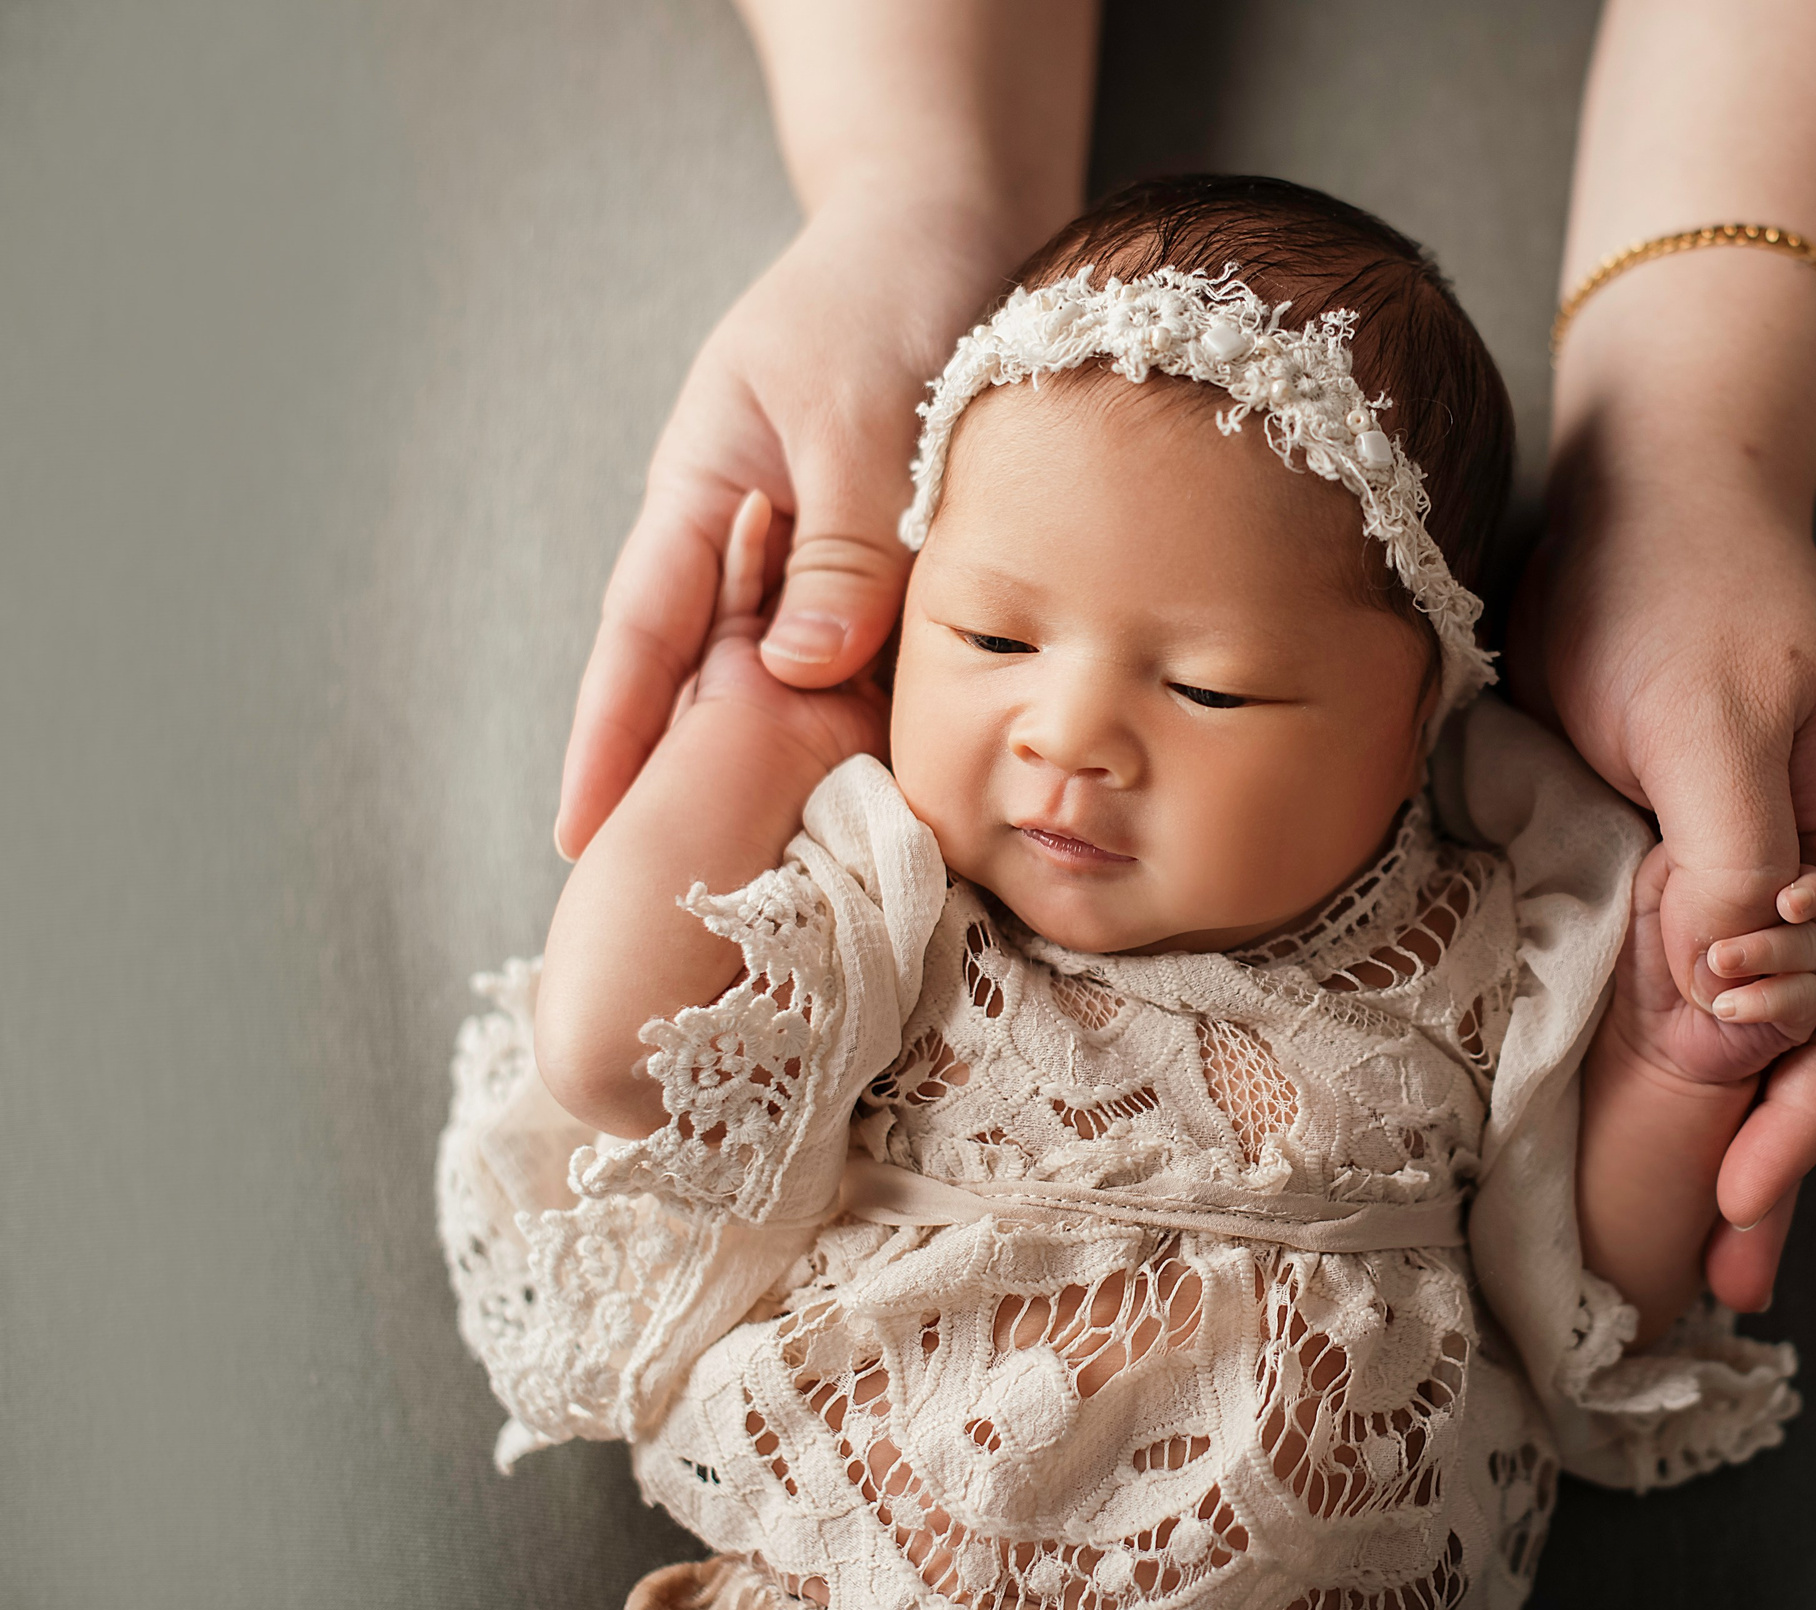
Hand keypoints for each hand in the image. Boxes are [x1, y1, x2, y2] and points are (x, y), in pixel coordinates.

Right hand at [553, 189, 1021, 857]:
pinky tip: (899, 801)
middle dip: (685, 788)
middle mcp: (757, 544)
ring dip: (790, 773)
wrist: (961, 228)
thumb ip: (844, 538)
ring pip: (800, 691)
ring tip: (778, 885)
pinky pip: (880, 665)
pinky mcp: (900, 571)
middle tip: (666, 902)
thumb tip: (804, 671)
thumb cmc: (888, 292)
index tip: (583, 838)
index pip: (642, 637)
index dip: (611, 740)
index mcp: (706, 497)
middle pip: (708, 685)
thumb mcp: (858, 408)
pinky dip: (883, 726)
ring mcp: (828, 562)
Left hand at [1519, 260, 1815, 1312]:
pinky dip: (1673, 1041)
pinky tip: (1635, 1092)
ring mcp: (1754, 850)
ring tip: (1687, 1226)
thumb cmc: (1681, 579)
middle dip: (1776, 1158)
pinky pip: (1689, 963)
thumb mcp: (1708, 718)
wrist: (1649, 467)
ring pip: (1754, 1014)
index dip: (1804, 1118)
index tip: (1743, 1204)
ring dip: (1726, 1118)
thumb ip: (1735, 863)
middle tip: (1723, 1276)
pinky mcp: (1680, 833)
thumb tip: (1751, 1014)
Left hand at [1610, 849, 1815, 1086]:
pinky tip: (1725, 1006)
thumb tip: (1711, 840)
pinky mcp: (1796, 1016)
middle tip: (1780, 907)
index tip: (1783, 891)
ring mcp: (1796, 971)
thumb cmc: (1651, 957)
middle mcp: (1786, 927)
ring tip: (1719, 962)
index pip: (1799, 871)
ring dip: (1766, 951)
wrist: (1646, 1029)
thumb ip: (1677, 863)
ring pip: (1811, 949)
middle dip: (1803, 902)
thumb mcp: (1651, 899)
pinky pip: (1802, 1000)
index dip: (1804, 879)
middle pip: (1813, 905)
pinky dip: (1764, 1000)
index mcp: (1761, 891)